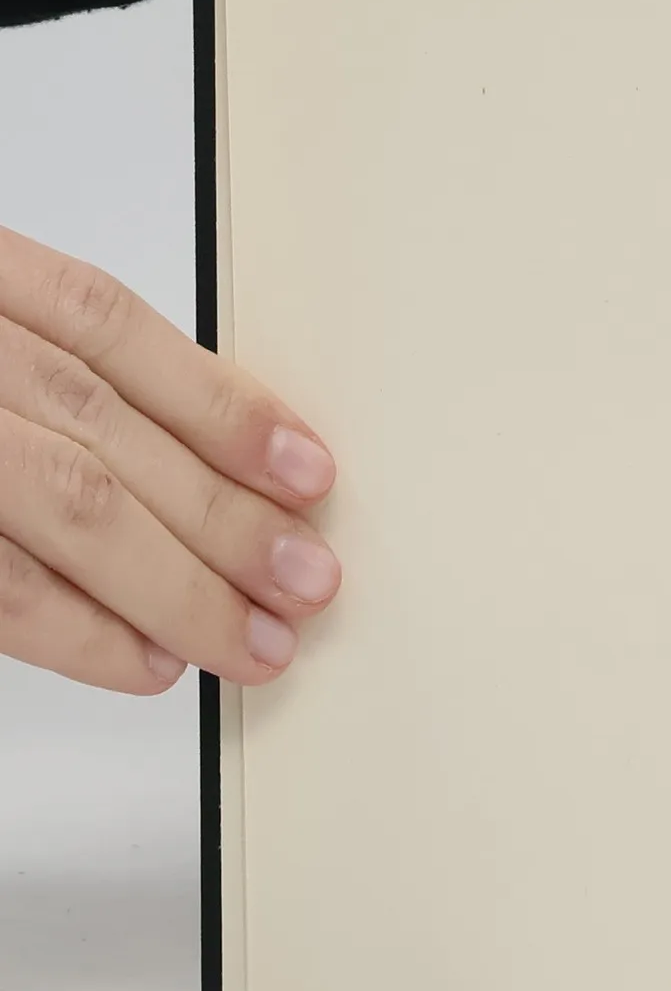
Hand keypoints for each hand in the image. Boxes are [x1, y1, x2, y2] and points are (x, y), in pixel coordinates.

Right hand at [0, 228, 339, 693]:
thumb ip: (41, 362)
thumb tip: (206, 454)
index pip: (110, 329)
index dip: (221, 402)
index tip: (309, 470)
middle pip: (101, 433)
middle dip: (222, 518)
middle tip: (306, 583)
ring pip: (59, 504)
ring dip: (173, 586)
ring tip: (250, 642)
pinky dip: (72, 630)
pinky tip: (145, 661)